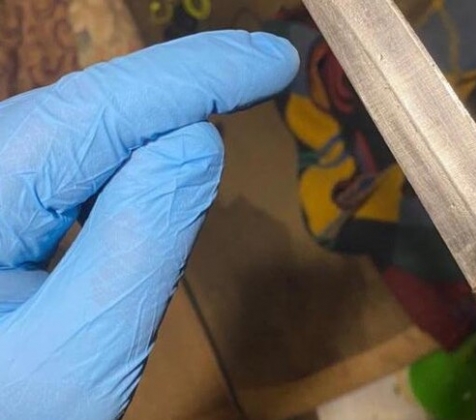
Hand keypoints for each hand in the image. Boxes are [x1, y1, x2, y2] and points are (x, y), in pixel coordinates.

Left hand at [0, 31, 297, 419]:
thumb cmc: (12, 415)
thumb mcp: (80, 354)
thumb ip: (138, 245)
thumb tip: (198, 143)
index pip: (100, 112)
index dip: (193, 76)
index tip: (272, 60)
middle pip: (90, 106)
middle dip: (185, 79)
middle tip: (266, 63)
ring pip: (86, 127)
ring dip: (164, 105)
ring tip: (231, 83)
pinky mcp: (5, 208)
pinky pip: (79, 160)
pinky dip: (136, 142)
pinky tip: (168, 136)